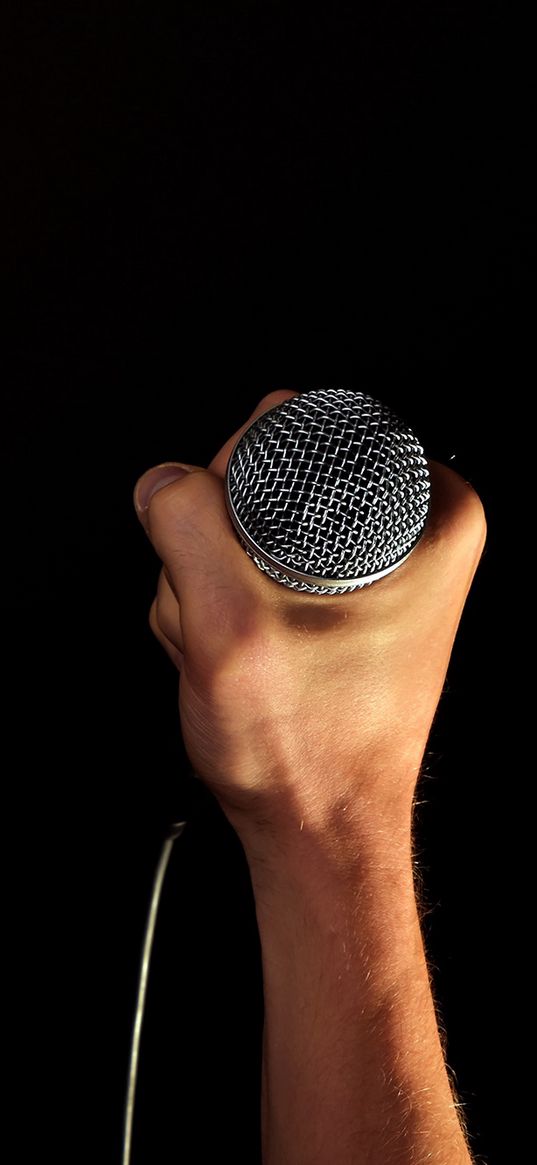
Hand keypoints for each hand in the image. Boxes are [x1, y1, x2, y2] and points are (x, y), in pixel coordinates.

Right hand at [133, 390, 485, 855]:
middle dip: (220, 546)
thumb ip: (189, 532)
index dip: (234, 480)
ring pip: (246, 528)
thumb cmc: (308, 751)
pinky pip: (252, 569)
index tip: (234, 555)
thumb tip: (166, 481)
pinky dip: (228, 608)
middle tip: (236, 617)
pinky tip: (244, 656)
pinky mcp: (333, 603)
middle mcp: (413, 536)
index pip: (296, 427)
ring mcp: (369, 571)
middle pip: (265, 478)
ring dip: (216, 585)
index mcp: (432, 518)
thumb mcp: (235, 628)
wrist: (319, 826)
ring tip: (243, 649)